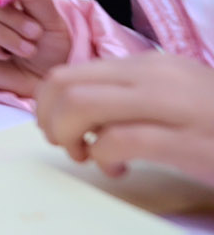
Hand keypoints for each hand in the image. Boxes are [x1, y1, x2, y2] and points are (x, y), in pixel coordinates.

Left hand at [36, 53, 213, 182]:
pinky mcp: (186, 141)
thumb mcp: (175, 98)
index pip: (70, 71)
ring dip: (68, 135)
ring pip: (82, 105)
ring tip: (87, 155)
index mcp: (149, 66)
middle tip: (66, 145)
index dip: (47, 104)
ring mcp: (172, 106)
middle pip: (65, 84)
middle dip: (48, 119)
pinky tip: (118, 169)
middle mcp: (156, 77)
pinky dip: (103, 157)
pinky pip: (118, 141)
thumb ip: (131, 96)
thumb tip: (75, 110)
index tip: (58, 128)